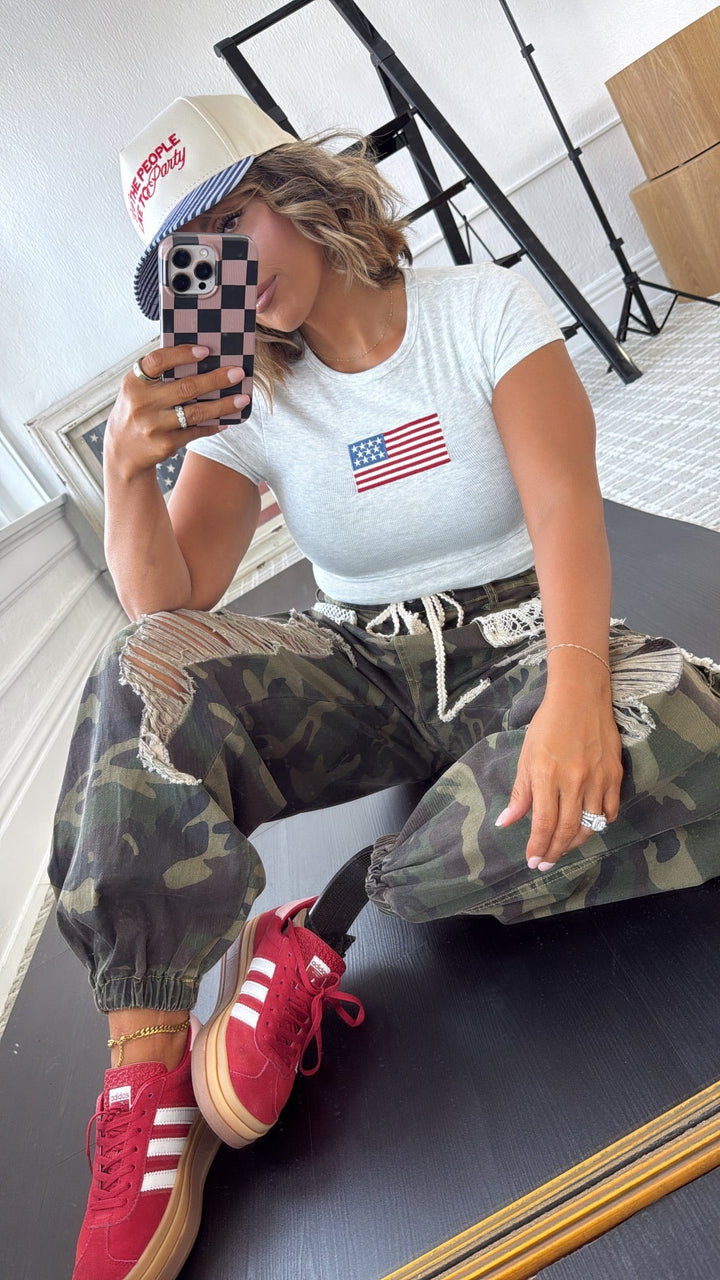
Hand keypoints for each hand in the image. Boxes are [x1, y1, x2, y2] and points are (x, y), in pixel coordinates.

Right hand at [104, 345, 249, 481]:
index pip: (158, 361)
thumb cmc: (137, 411)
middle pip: (186, 388)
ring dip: (223, 405)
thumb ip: (159, 376)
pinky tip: (227, 420)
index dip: (182, 354)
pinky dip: (213, 425)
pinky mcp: (165, 444)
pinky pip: (196, 431)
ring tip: (242, 399)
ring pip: (196, 413)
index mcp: (133, 383)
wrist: (122, 452)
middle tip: (238, 373)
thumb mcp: (137, 390)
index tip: (206, 351)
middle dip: (216, 380)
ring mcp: (154, 426)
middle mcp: (142, 404)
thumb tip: (201, 360)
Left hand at [496, 690, 622, 870]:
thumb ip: (520, 793)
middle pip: (568, 830)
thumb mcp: (527, 756)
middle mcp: (574, 780)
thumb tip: (506, 822)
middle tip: (545, 864)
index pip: (544, 823)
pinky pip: (610, 810)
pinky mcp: (615, 774)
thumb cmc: (548, 725)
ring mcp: (598, 778)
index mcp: (547, 775)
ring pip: (591, 825)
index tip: (532, 861)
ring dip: (576, 842)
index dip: (538, 847)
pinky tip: (589, 827)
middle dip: (554, 852)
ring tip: (563, 848)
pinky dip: (600, 824)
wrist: (580, 697)